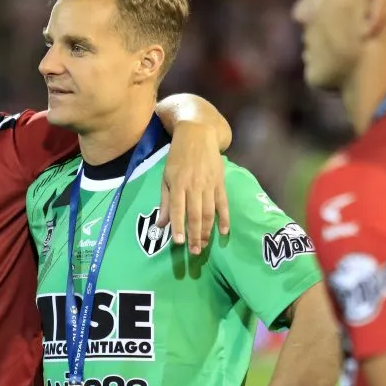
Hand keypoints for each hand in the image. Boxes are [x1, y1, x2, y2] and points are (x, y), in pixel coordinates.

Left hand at [160, 121, 230, 255]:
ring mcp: (209, 184)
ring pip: (209, 212)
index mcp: (178, 184)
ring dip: (208, 230)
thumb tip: (161, 225)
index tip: (179, 243)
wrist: (198, 134)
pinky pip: (223, 203)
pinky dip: (224, 218)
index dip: (178, 226)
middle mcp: (194, 185)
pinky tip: (223, 231)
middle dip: (195, 235)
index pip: (178, 209)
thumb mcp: (166, 177)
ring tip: (205, 245)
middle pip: (195, 214)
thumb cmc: (178, 157)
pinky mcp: (220, 182)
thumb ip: (165, 201)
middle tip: (195, 251)